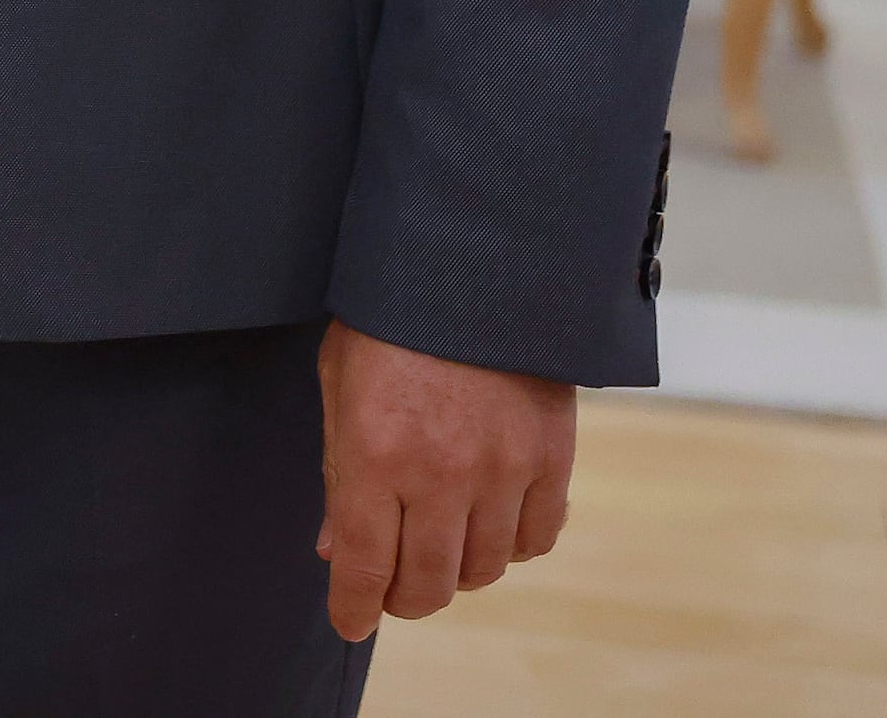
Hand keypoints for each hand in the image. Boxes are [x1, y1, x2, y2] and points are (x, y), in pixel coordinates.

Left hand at [316, 320, 575, 640]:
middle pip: (427, 583)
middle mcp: (439, 474)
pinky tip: (491, 522)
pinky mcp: (551, 459)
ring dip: (458, 571)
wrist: (476, 265)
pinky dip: (512, 545)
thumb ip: (337, 470)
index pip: (364, 564)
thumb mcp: (340, 383)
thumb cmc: (392, 320)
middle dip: (404, 598)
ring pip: (484, 569)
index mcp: (373, 453)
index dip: (355, 607)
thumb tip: (336, 548)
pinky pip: (537, 539)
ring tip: (440, 545)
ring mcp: (501, 471)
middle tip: (395, 588)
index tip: (351, 622)